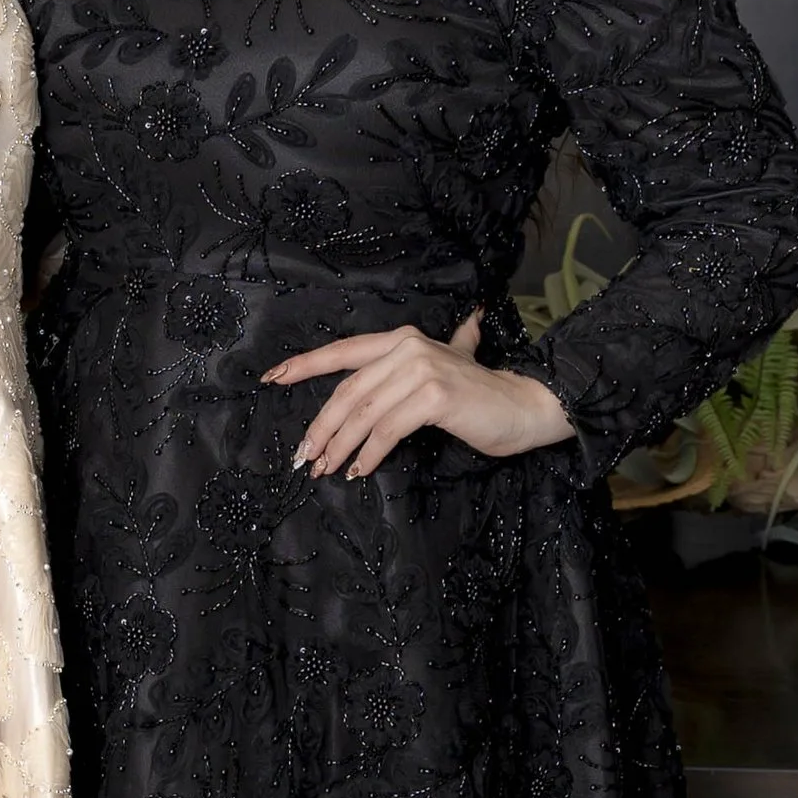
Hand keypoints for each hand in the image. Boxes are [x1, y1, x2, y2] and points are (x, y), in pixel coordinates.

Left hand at [264, 312, 573, 477]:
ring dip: (339, 447)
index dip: (305, 365)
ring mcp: (421, 369)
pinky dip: (369, 454)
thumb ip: (427, 357)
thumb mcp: (446, 367)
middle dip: (320, 428)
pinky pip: (387, 430)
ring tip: (325, 470)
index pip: (343, 352)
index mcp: (402, 339)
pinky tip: (360, 471)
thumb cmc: (480, 396)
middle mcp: (408, 347)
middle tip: (304, 458)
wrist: (524, 407)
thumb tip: (455, 326)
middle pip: (347, 392)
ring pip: (363, 414)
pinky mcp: (434, 396)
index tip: (273, 379)